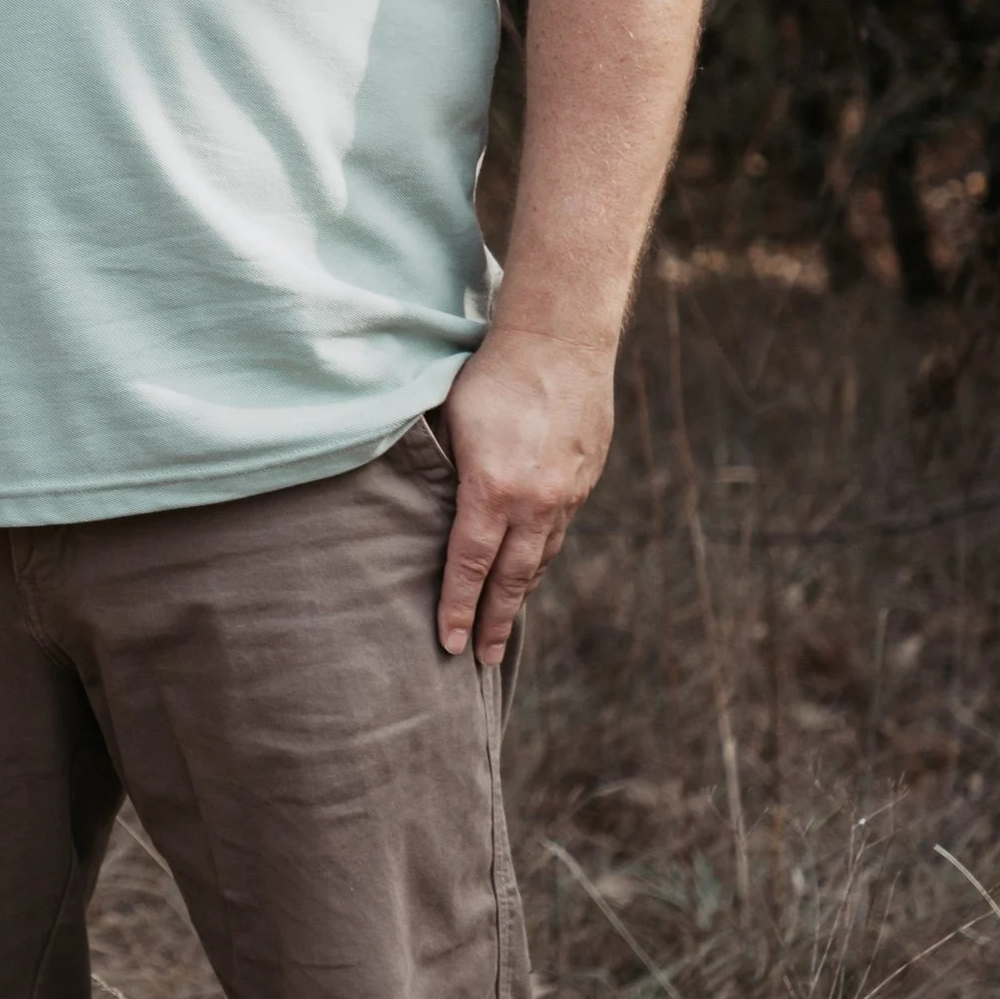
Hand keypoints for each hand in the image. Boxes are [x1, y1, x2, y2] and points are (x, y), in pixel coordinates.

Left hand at [435, 324, 616, 663]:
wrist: (560, 338)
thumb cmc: (490, 373)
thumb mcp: (447, 421)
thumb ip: (436, 470)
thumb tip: (414, 504)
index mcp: (492, 490)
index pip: (469, 565)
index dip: (457, 607)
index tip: (448, 644)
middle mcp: (535, 503)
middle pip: (513, 579)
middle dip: (496, 622)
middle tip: (483, 660)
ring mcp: (566, 494)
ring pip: (541, 558)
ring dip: (521, 595)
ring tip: (504, 626)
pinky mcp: (585, 480)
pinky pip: (559, 532)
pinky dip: (541, 557)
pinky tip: (529, 570)